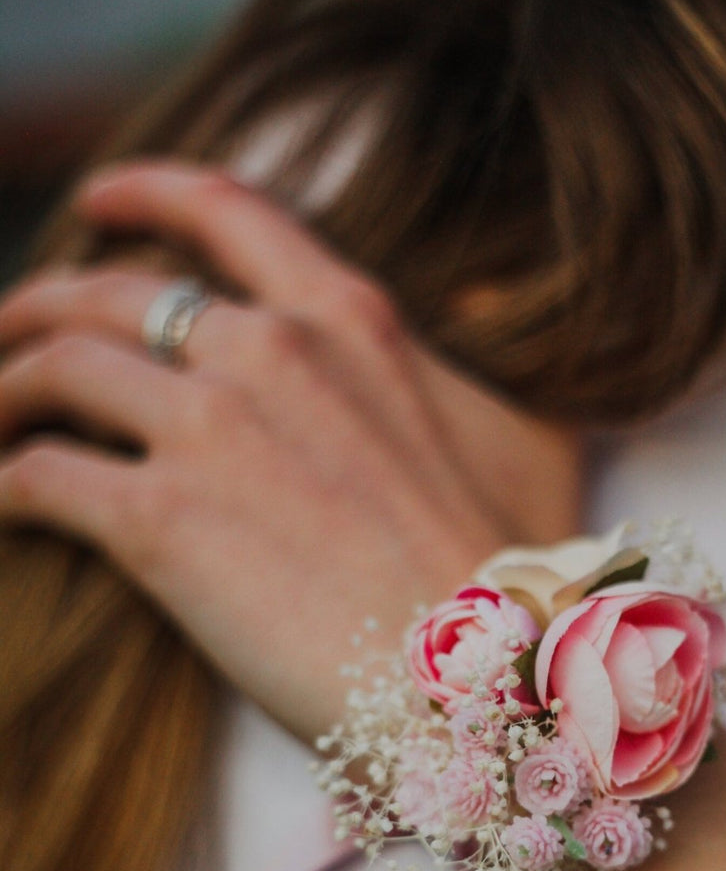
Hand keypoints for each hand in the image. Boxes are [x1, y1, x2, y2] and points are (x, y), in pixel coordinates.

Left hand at [0, 162, 580, 742]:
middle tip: (10, 338)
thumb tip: (477, 293)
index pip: (221, 212)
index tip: (98, 204)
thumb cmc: (509, 571)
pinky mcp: (157, 520)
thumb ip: (486, 353)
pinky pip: (37, 477)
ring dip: (5, 392)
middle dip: (37, 306)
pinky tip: (0, 506)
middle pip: (107, 293)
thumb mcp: (527, 433)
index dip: (144, 194)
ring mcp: (208, 430)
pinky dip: (2, 485)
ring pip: (55, 373)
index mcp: (347, 320)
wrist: (477, 677)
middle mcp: (268, 351)